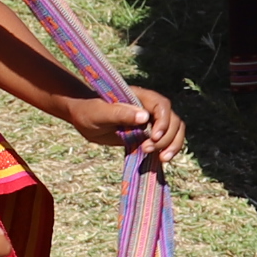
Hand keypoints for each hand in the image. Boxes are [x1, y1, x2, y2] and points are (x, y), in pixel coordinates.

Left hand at [68, 84, 186, 163]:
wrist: (83, 118)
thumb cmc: (88, 111)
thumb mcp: (101, 113)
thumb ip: (121, 113)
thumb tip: (145, 117)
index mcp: (140, 97)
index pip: (162, 106)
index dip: (163, 121)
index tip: (153, 137)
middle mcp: (149, 108)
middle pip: (173, 120)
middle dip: (167, 137)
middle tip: (148, 149)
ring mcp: (150, 121)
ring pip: (173, 131)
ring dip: (172, 145)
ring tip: (161, 159)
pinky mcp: (147, 134)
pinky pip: (164, 141)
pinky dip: (166, 150)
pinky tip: (159, 159)